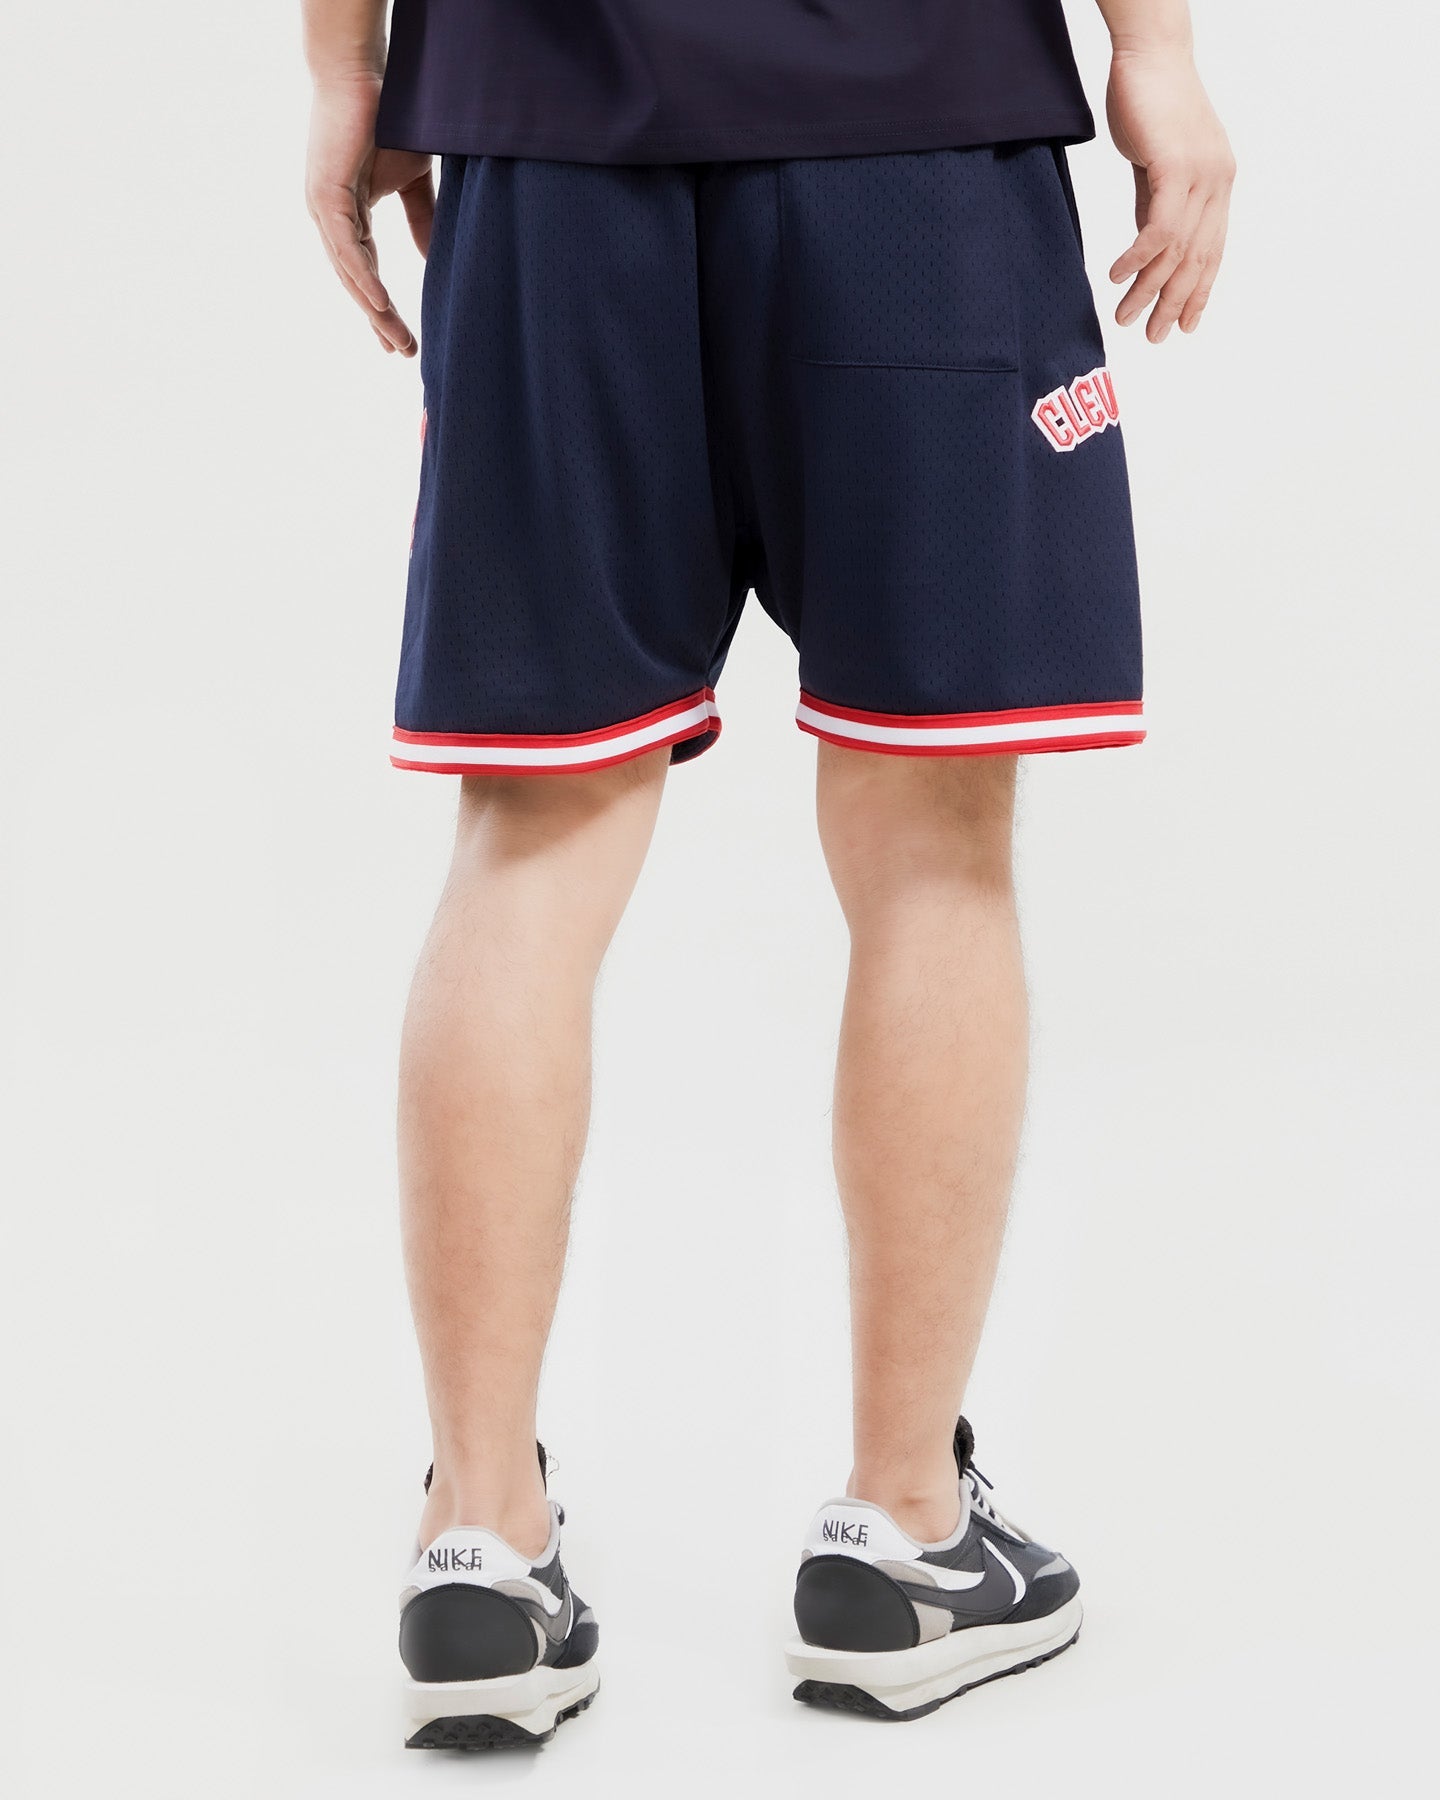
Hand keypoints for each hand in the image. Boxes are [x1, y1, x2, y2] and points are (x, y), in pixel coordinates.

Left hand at [306, 77, 434, 355]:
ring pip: (350, 272)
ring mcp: (323, 208)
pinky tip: (377, 305)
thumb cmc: (388, 120)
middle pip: (356, 281)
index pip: (366, 271)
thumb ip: (422, 219)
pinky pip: (346, 249)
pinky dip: (362, 278)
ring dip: (373, 309)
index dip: (384, 306)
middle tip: (403, 351)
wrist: (364, 74)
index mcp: (348, 216)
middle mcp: (330, 218)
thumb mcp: (413, 181)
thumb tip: (432, 258)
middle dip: (379, 319)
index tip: (402, 338)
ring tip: (396, 339)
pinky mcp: (325, 195)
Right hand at [1105, 47, 1235, 340]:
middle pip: (1197, 259)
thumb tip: (1149, 245)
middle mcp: (1217, 182)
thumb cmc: (1149, 100)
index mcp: (1217, 183)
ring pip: (1177, 251)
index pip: (1212, 250)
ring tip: (1125, 318)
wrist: (1150, 54)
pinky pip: (1158, 229)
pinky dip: (1138, 258)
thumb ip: (1156, 203)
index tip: (1184, 326)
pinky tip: (1118, 276)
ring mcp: (1201, 175)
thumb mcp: (1155, 161)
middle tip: (1152, 337)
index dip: (1199, 293)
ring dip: (1149, 291)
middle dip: (1174, 304)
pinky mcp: (1177, 168)